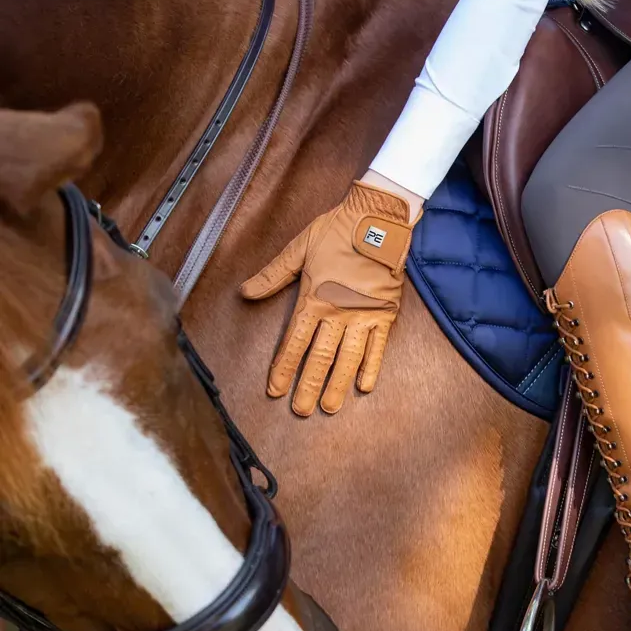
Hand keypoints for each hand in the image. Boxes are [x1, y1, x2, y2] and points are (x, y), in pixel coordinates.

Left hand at [240, 180, 421, 415]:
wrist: (378, 220)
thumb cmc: (336, 231)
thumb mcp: (298, 248)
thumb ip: (272, 275)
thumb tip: (245, 292)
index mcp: (314, 298)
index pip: (295, 342)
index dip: (284, 368)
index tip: (276, 390)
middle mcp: (338, 313)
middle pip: (320, 358)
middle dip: (308, 386)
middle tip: (301, 411)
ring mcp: (363, 316)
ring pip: (348, 359)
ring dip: (338, 385)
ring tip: (329, 407)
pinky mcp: (385, 314)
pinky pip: (378, 347)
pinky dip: (372, 367)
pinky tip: (364, 387)